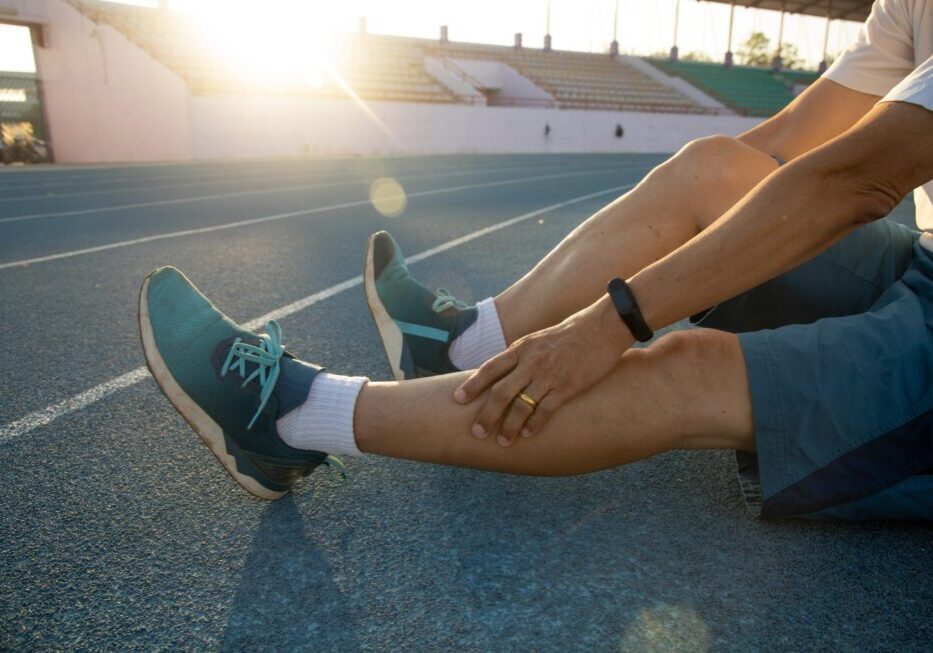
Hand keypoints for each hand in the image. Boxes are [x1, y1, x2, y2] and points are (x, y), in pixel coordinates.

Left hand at [454, 297, 633, 445]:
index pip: (490, 368)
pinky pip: (545, 409)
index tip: (457, 400)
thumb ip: (520, 355)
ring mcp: (549, 375)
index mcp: (521, 348)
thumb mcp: (538, 339)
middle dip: (486, 414)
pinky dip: (534, 423)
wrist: (601, 328)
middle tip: (476, 432)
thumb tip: (503, 372)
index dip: (472, 385)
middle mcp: (531, 362)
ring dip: (509, 426)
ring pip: (521, 405)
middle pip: (501, 392)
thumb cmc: (569, 334)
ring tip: (502, 441)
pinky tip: (527, 434)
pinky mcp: (568, 386)